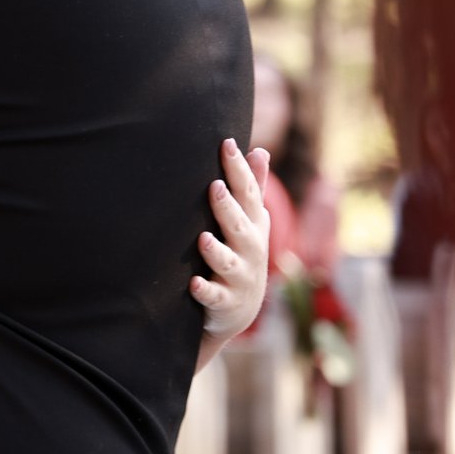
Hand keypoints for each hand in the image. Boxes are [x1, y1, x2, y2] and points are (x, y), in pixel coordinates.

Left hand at [193, 141, 273, 371]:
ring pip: (228, 263)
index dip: (239, 170)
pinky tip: (194, 284)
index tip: (227, 144)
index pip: (248, 195)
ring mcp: (239, 277)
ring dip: (216, 252)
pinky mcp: (225, 301)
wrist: (239, 309)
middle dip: (228, 208)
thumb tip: (260, 150)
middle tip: (214, 186)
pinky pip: (215, 296)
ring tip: (203, 238)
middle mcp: (250, 250)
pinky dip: (205, 290)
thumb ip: (252, 188)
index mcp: (253, 225)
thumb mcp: (251, 222)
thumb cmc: (241, 254)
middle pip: (240, 227)